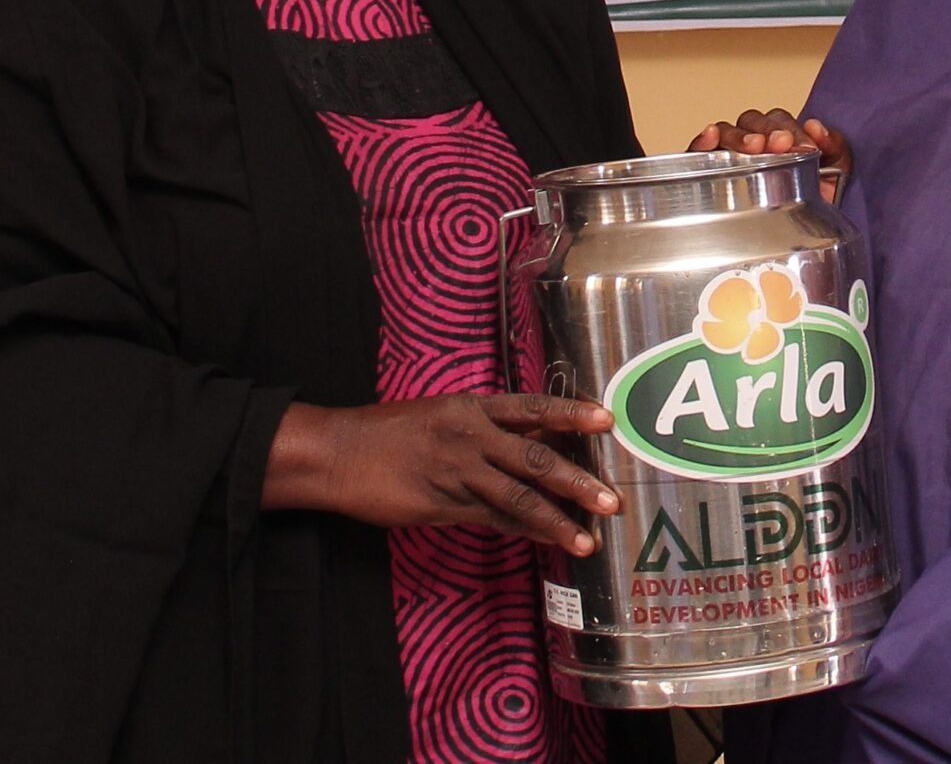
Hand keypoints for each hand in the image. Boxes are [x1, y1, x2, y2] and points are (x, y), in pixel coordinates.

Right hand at [265, 393, 620, 554]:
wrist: (338, 453)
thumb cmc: (390, 431)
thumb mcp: (442, 413)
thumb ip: (488, 425)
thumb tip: (538, 433)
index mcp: (472, 407)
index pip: (533, 407)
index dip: (570, 413)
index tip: (606, 420)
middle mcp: (471, 436)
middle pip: (536, 458)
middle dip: (577, 480)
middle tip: (612, 499)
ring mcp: (458, 473)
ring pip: (518, 497)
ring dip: (557, 520)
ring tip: (588, 539)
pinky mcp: (442, 506)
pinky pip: (492, 520)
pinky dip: (524, 532)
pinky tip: (548, 542)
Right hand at [689, 108, 852, 200]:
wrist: (800, 243)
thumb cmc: (812, 203)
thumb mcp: (835, 173)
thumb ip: (834, 147)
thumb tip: (816, 127)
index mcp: (780, 138)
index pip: (779, 121)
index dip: (793, 128)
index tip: (807, 147)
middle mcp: (752, 144)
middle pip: (752, 122)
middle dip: (767, 130)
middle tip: (781, 144)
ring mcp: (728, 158)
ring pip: (726, 132)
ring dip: (740, 136)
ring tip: (755, 148)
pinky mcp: (706, 176)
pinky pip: (697, 154)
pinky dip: (701, 141)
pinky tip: (710, 135)